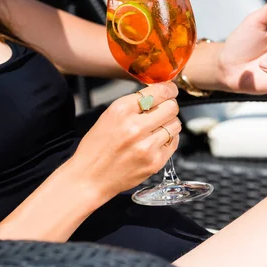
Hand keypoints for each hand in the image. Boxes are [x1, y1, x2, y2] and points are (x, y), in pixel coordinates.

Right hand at [71, 82, 180, 198]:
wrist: (90, 177)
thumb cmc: (97, 146)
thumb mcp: (109, 116)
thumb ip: (133, 104)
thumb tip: (159, 94)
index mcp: (121, 110)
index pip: (158, 92)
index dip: (169, 89)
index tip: (171, 90)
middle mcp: (135, 127)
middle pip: (171, 107)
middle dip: (170, 106)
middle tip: (165, 109)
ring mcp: (147, 146)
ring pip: (176, 124)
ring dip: (170, 123)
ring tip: (158, 127)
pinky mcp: (155, 162)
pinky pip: (174, 142)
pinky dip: (169, 139)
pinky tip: (157, 140)